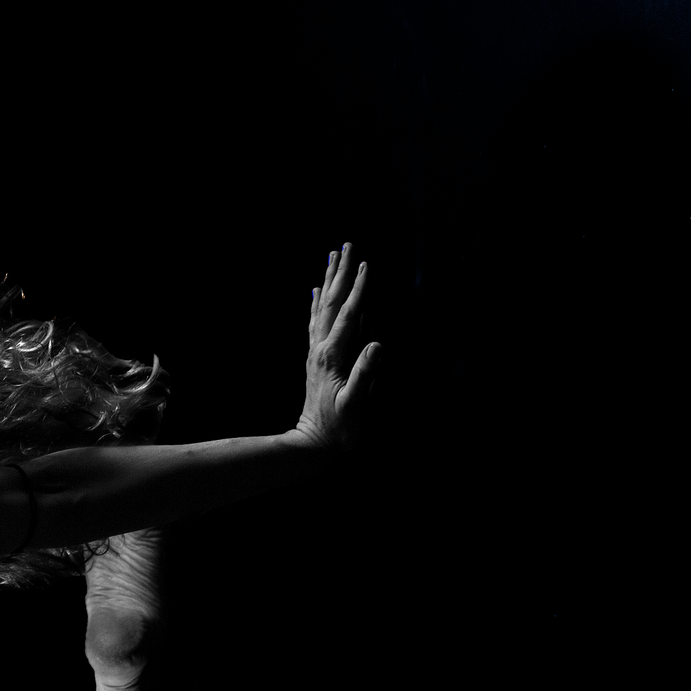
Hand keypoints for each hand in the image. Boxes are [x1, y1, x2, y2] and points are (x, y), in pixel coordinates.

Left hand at [289, 243, 379, 452]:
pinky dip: (317, 304)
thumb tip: (377, 344)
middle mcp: (320, 349)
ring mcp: (315, 353)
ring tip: (331, 257)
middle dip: (340, 272)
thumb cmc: (340, 429)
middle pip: (332, 302)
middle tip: (345, 245)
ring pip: (322, 308)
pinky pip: (315, 324)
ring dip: (328, 280)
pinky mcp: (315, 360)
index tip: (365, 263)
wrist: (313, 445)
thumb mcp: (357, 403)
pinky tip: (315, 292)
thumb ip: (366, 374)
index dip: (359, 289)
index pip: (349, 314)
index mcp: (332, 355)